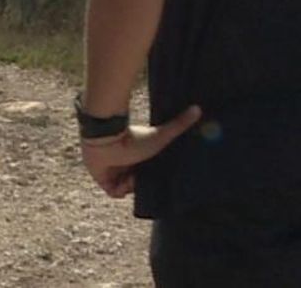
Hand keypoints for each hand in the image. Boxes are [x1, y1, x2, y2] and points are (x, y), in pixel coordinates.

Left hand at [81, 105, 201, 198]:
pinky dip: (120, 188)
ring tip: (133, 174)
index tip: (157, 175)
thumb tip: (198, 108)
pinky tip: (124, 178)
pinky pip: (114, 192)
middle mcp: (123, 164)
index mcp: (135, 156)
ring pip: (125, 188)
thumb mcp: (160, 136)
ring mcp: (112, 172)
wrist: (107, 140)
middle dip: (141, 181)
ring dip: (131, 184)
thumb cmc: (134, 138)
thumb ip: (179, 124)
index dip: (150, 176)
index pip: (144, 172)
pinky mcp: (102, 180)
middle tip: (143, 175)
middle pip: (135, 182)